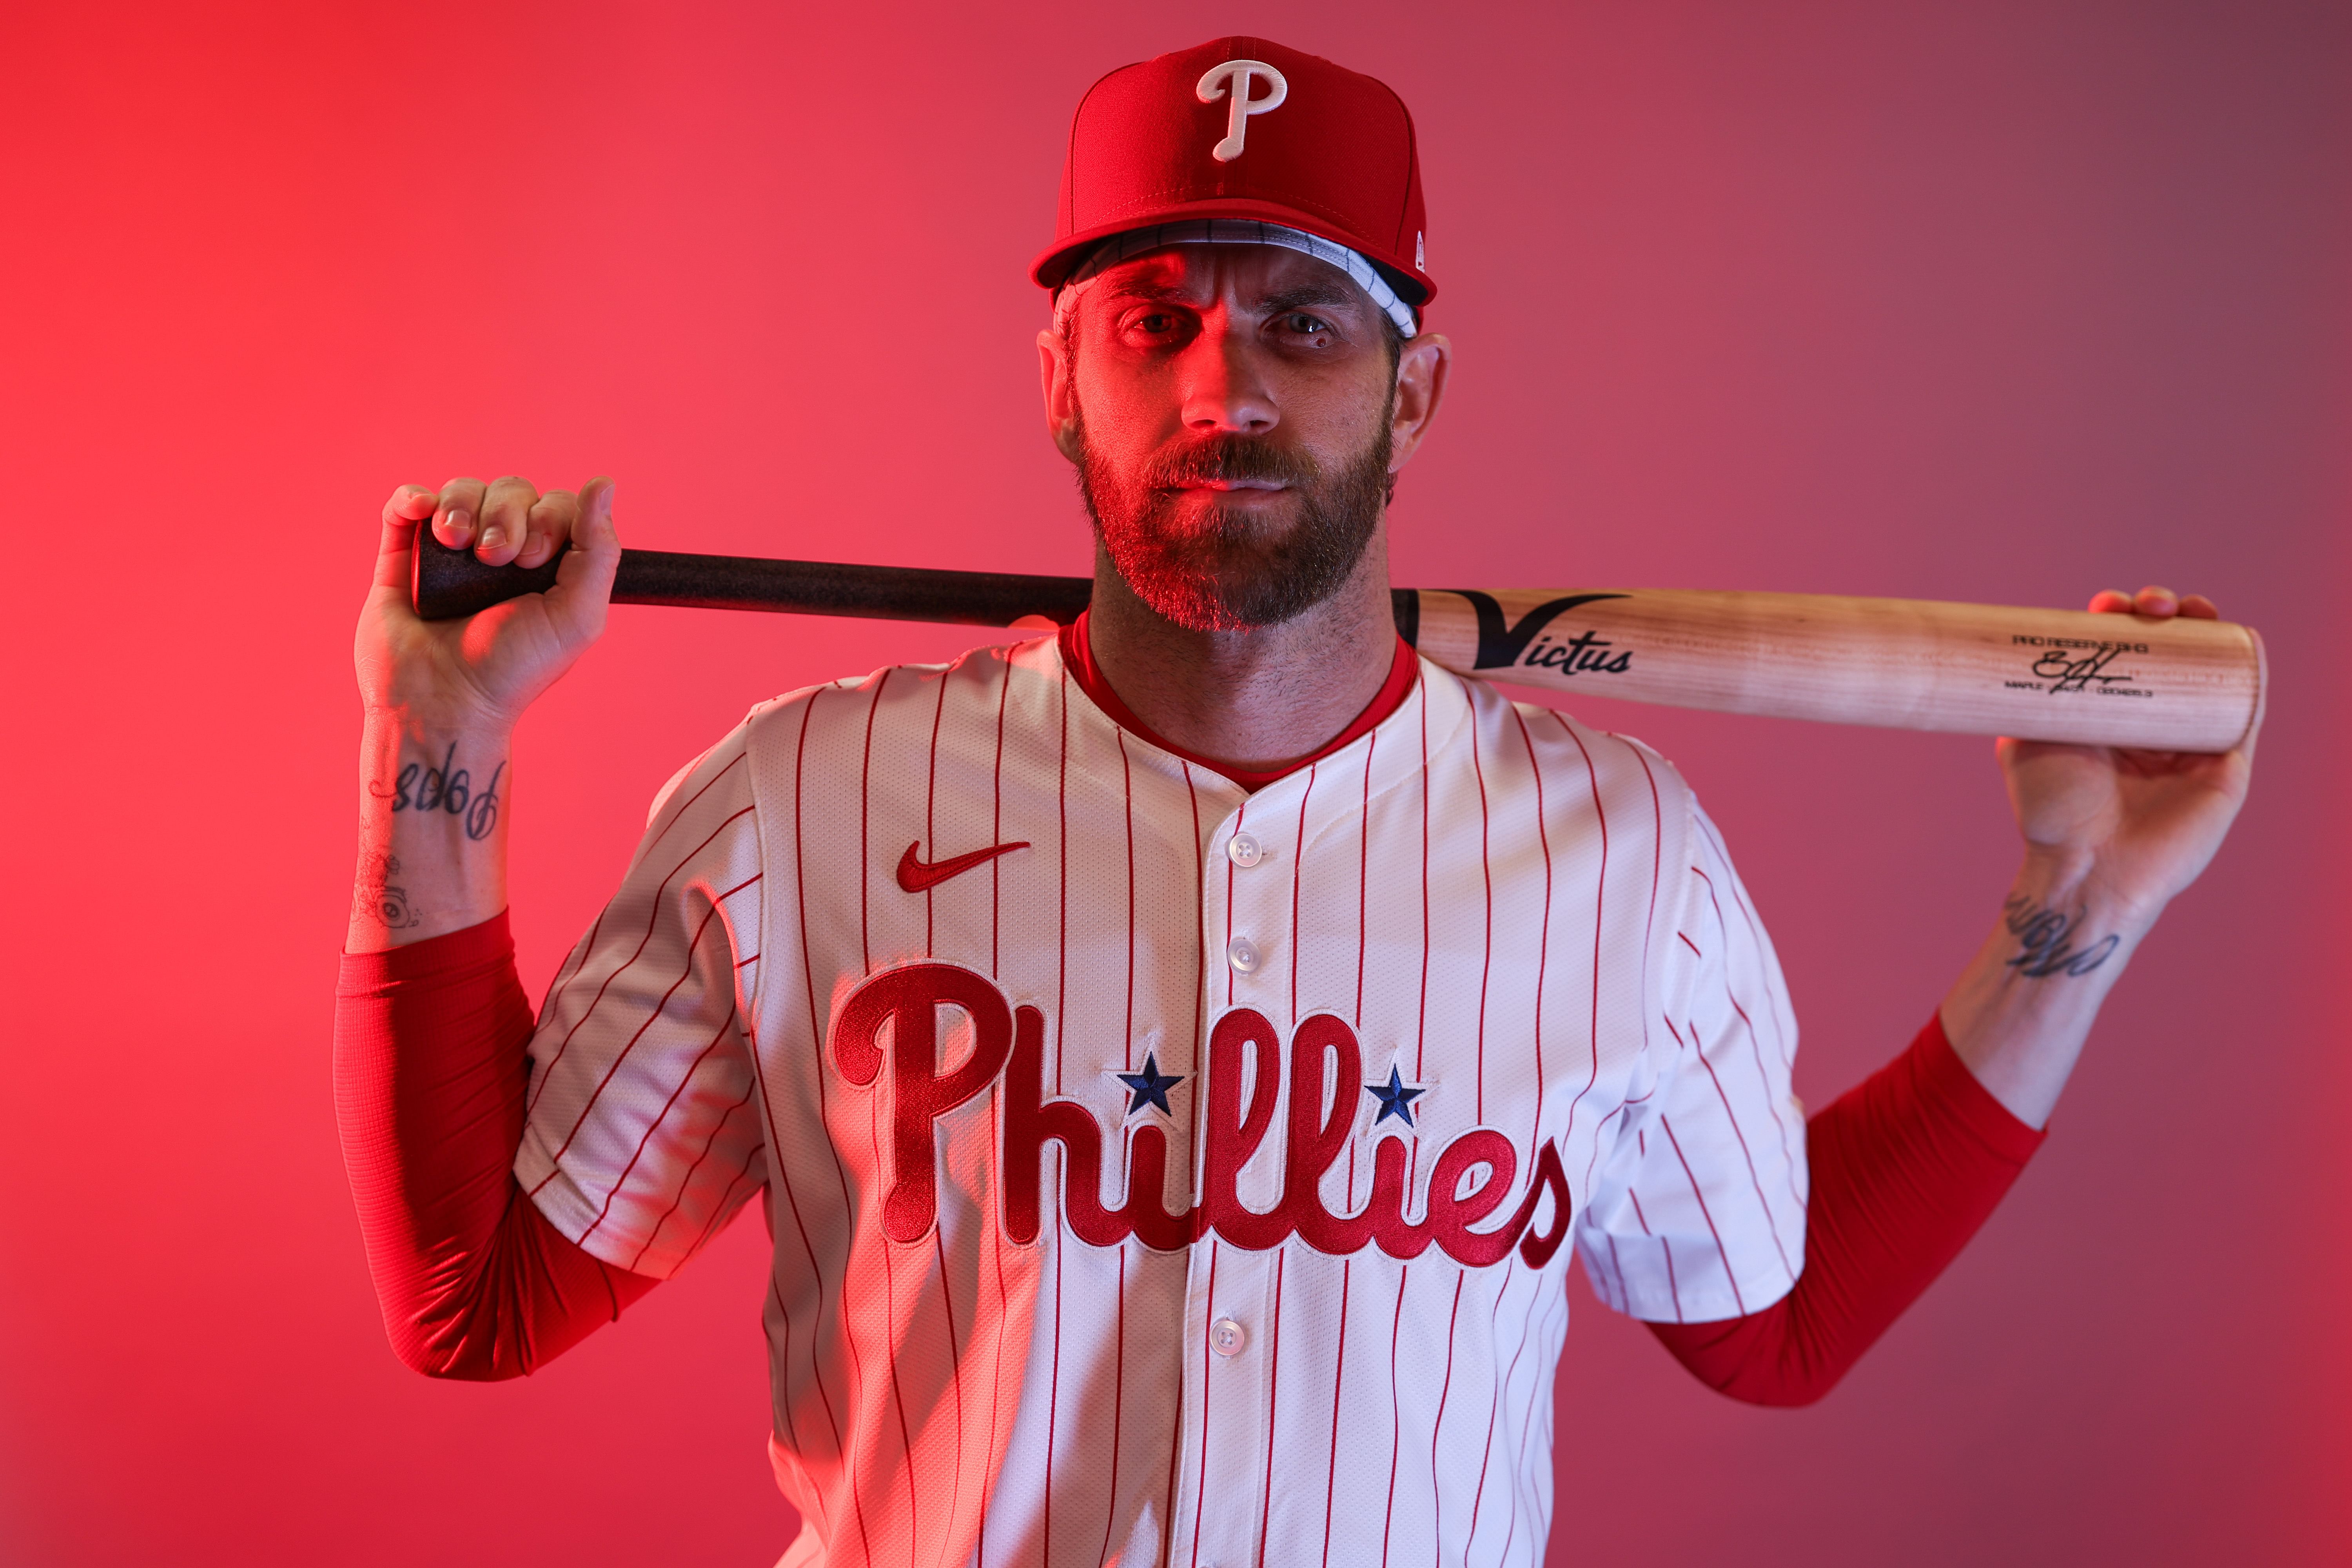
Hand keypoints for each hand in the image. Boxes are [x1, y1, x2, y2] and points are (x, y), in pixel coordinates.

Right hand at [355, 476, 620, 732]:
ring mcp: (451, 552)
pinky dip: (415, 497)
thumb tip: (603, 483)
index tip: (534, 561)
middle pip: (511, 491)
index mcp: (547, 564)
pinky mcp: (404, 556)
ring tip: (457, 545)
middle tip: (495, 561)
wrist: (445, 702)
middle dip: (507, 516)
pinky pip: (408, 503)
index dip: (547, 518)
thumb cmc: (513, 669)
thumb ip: (598, 551)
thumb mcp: (577, 616)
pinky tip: (425, 513)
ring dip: (463, 507)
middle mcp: (502, 551)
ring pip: (463, 490)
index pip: (556, 505)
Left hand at [1995, 585, 2256, 922]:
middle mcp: (2152, 728)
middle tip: (2150, 604)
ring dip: (2204, 629)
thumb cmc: (2051, 810)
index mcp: (2109, 719)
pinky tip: (2244, 637)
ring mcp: (2191, 744)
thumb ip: (2023, 703)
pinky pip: (2247, 710)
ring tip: (2189, 606)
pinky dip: (2250, 669)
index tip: (2106, 605)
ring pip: (2207, 672)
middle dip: (2163, 615)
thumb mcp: (2023, 742)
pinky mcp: (2228, 767)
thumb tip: (2008, 657)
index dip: (2119, 622)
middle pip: (2168, 653)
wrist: (2085, 863)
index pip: (2121, 655)